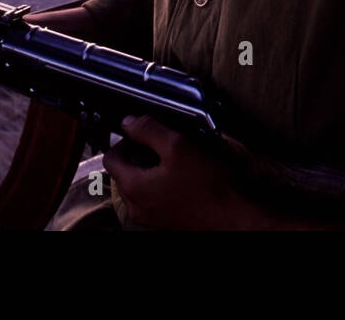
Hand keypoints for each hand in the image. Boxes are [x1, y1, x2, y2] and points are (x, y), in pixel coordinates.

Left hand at [101, 115, 266, 229]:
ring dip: (152, 170)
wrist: (233, 218)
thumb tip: (130, 122)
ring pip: (140, 186)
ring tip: (176, 159)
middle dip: (138, 155)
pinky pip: (155, 198)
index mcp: (133, 187)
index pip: (111, 158)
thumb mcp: (177, 146)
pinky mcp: (166, 221)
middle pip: (124, 173)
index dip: (124, 140)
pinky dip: (163, 184)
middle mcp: (136, 206)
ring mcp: (151, 217)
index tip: (142, 133)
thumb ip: (149, 131)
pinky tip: (184, 176)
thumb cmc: (208, 187)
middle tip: (162, 143)